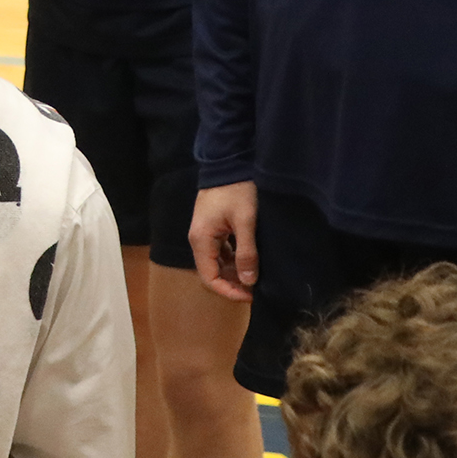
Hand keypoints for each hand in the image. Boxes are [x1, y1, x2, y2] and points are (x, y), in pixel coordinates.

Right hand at [192, 181, 257, 302]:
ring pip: (218, 262)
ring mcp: (205, 233)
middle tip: (257, 288)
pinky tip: (251, 260)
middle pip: (212, 272)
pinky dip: (234, 259)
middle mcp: (199, 239)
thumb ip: (246, 253)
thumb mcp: (246, 221)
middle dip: (233, 283)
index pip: (210, 278)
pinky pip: (221, 251)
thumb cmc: (237, 190)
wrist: (229, 161)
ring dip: (234, 272)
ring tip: (257, 276)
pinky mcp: (214, 226)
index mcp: (201, 240)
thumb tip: (248, 282)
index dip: (229, 291)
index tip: (251, 296)